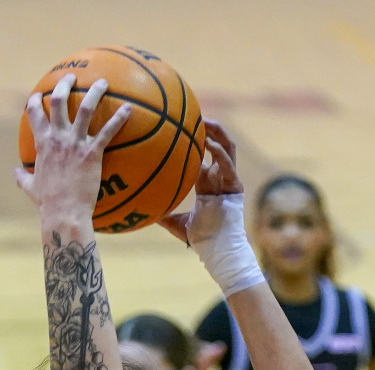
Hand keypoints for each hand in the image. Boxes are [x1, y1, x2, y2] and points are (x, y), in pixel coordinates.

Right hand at [15, 76, 131, 220]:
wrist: (64, 212)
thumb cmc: (48, 202)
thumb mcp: (30, 187)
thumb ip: (22, 177)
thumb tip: (15, 172)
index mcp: (42, 143)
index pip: (35, 114)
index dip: (35, 100)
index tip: (39, 93)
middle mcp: (57, 137)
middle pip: (58, 101)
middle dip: (64, 84)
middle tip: (72, 76)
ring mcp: (75, 143)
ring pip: (85, 109)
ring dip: (94, 92)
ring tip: (102, 82)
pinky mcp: (92, 152)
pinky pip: (108, 131)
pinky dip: (119, 118)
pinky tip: (129, 109)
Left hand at [158, 121, 245, 246]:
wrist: (217, 250)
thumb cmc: (199, 239)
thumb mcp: (175, 222)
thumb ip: (161, 213)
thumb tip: (138, 211)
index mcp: (207, 182)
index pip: (202, 155)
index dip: (193, 139)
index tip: (179, 126)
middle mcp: (219, 177)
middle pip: (218, 144)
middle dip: (209, 128)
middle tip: (193, 115)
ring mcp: (229, 180)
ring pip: (228, 147)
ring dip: (218, 132)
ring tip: (205, 120)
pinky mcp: (235, 186)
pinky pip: (227, 164)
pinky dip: (218, 152)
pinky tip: (208, 142)